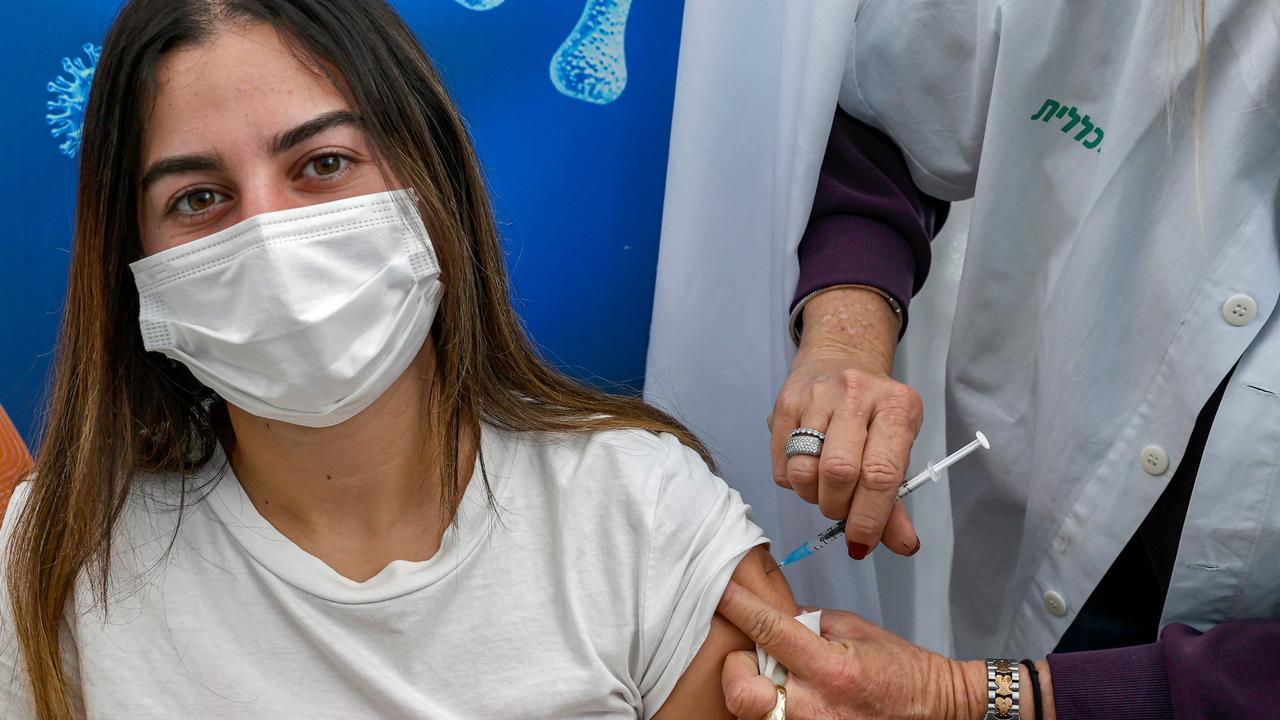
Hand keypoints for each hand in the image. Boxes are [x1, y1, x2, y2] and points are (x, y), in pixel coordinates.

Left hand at [716, 580, 986, 719]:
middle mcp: (816, 708)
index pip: (769, 631)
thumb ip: (807, 620)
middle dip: (737, 671)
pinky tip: (789, 695)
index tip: (722, 591)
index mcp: (831, 668)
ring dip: (755, 691)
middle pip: (741, 692)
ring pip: (751, 714)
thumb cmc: (898, 671)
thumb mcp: (854, 628)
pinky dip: (770, 707)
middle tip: (752, 660)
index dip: (739, 606)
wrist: (932, 711)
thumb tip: (770, 610)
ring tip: (779, 679)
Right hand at [771, 287, 922, 558]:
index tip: (861, 541)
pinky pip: (782, 465)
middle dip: (838, 507)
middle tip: (841, 512)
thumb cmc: (874, 415)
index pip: (881, 473)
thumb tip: (902, 545)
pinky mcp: (786, 402)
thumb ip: (896, 500)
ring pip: (804, 471)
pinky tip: (809, 469)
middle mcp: (857, 394)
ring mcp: (817, 395)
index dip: (869, 517)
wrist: (841, 358)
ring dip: (813, 497)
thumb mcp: (897, 449)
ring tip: (824, 490)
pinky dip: (795, 482)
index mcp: (897, 407)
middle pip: (839, 473)